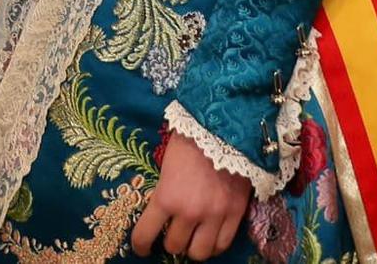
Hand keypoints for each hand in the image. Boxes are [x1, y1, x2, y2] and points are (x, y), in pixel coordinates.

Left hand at [131, 133, 250, 260]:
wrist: (225, 126)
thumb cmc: (190, 138)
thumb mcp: (165, 164)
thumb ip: (163, 190)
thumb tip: (159, 208)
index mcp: (166, 196)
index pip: (145, 234)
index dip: (141, 245)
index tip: (142, 248)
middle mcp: (189, 212)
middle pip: (174, 246)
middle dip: (170, 243)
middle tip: (171, 235)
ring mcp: (215, 215)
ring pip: (199, 253)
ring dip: (192, 248)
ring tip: (191, 239)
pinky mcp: (235, 213)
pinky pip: (223, 244)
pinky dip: (214, 247)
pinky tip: (209, 239)